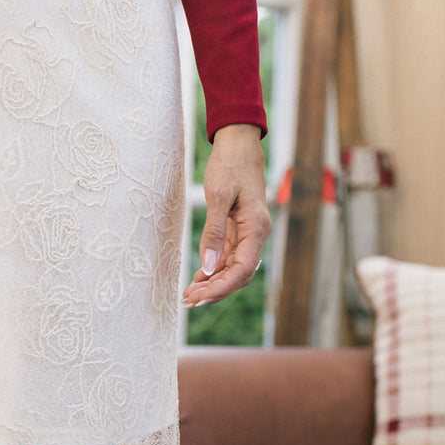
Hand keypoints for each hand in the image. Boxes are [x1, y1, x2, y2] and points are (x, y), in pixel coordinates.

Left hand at [181, 123, 270, 308]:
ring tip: (190, 292)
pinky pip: (230, 257)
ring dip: (214, 282)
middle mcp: (256, 234)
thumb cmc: (230, 165)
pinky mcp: (239, 229)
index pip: (243, 269)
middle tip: (188, 299)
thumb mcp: (218, 196)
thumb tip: (209, 267)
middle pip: (239, 274)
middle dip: (215, 290)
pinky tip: (199, 276)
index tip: (199, 297)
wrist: (239, 145)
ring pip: (234, 268)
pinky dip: (215, 269)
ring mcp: (249, 233)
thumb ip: (213, 233)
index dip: (221, 287)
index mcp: (256, 228)